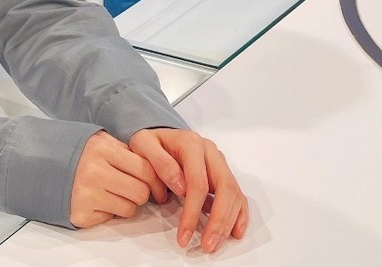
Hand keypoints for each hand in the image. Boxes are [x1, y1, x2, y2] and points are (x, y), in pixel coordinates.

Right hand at [69, 130, 167, 227]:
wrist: (45, 167)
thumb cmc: (81, 156)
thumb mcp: (103, 143)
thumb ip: (127, 152)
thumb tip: (160, 169)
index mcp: (102, 148)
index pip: (146, 169)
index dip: (158, 181)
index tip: (159, 186)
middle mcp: (94, 170)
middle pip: (141, 192)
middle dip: (142, 193)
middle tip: (133, 189)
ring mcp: (86, 193)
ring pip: (130, 208)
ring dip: (127, 204)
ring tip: (114, 193)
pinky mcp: (81, 213)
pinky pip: (113, 218)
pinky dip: (111, 212)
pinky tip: (100, 201)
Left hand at [128, 128, 248, 253]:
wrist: (158, 136)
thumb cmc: (150, 142)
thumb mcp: (142, 144)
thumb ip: (159, 162)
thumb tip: (180, 186)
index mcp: (192, 144)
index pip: (198, 182)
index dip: (192, 211)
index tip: (183, 234)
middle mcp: (211, 152)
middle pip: (225, 188)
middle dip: (218, 221)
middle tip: (207, 245)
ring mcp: (219, 163)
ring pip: (234, 193)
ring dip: (227, 222)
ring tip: (213, 244)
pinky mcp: (223, 173)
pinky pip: (237, 194)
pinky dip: (239, 214)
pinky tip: (235, 232)